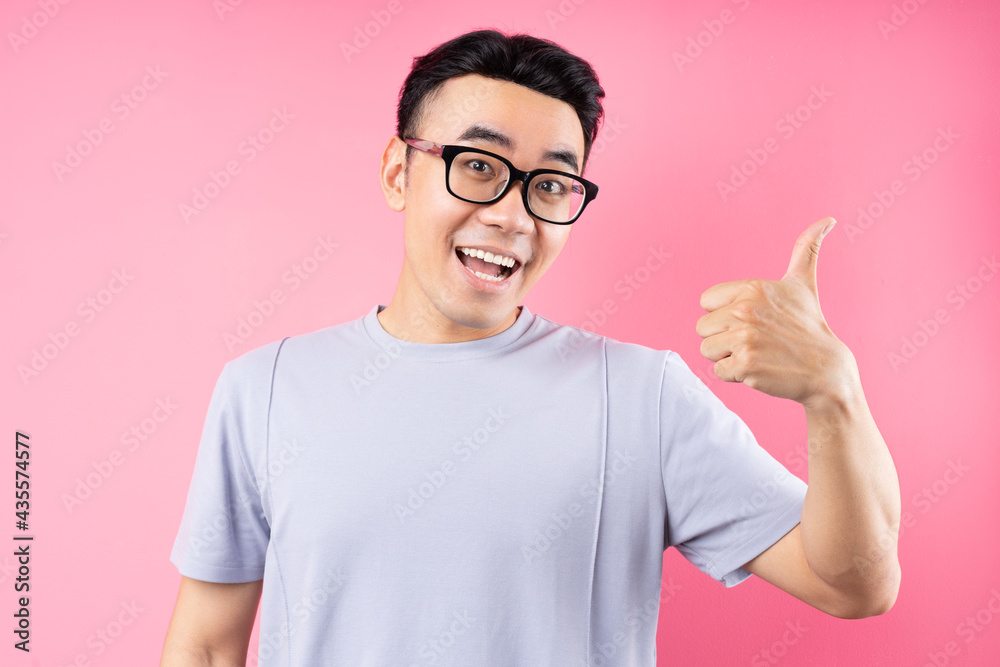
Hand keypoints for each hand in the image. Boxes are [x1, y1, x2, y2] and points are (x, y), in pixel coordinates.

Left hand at [695, 217, 859, 410]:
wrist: (826, 369)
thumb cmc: (809, 325)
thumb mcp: (803, 283)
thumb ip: (806, 249)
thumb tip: (828, 219)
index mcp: (752, 288)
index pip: (706, 302)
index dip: (724, 314)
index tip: (752, 319)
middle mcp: (746, 310)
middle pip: (702, 328)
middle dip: (723, 337)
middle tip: (755, 339)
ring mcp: (745, 338)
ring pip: (707, 349)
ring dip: (727, 356)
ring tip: (756, 352)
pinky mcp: (746, 364)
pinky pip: (718, 371)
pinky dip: (735, 375)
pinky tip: (759, 368)